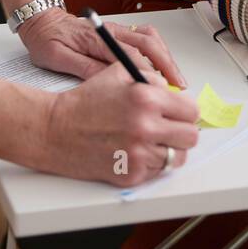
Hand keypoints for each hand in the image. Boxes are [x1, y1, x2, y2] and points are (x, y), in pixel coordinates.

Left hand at [18, 6, 187, 87]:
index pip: (129, 55)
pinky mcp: (119, 32)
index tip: (159, 90)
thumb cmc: (47, 40)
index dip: (147, 73)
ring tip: (176, 79)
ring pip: (151, 38)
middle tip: (179, 86)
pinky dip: (159, 50)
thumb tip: (108, 82)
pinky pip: (146, 37)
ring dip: (166, 57)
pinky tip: (163, 65)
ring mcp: (117, 29)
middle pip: (148, 44)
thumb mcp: (57, 59)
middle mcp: (112, 31)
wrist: (41, 21)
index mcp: (96, 38)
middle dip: (167, 65)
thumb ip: (83, 68)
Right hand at [41, 62, 199, 185]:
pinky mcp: (131, 174)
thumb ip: (151, 77)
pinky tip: (134, 152)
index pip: (191, 111)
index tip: (178, 113)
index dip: (185, 111)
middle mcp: (146, 127)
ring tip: (150, 142)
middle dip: (181, 131)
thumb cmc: (85, 102)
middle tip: (168, 129)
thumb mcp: (119, 73)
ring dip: (167, 150)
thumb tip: (174, 90)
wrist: (56, 130)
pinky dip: (150, 163)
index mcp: (146, 98)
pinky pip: (157, 172)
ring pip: (177, 158)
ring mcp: (139, 154)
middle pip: (190, 137)